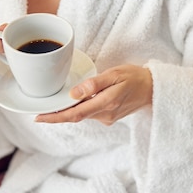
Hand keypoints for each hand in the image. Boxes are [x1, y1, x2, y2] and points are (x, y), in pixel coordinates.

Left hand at [36, 64, 152, 125]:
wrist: (153, 88)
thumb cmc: (135, 77)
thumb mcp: (115, 74)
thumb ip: (94, 84)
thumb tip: (74, 94)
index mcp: (105, 103)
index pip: (75, 114)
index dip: (55, 118)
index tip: (39, 118)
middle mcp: (105, 115)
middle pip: (76, 116)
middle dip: (57, 115)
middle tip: (39, 111)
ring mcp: (108, 118)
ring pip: (82, 115)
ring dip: (68, 111)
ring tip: (54, 104)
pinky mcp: (109, 117)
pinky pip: (90, 113)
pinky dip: (80, 108)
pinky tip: (75, 102)